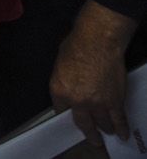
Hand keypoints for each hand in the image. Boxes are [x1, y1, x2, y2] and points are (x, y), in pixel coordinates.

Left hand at [50, 1, 136, 145]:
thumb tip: (69, 91)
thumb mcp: (59, 65)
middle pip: (82, 123)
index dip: (67, 115)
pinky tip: (122, 133)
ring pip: (102, 124)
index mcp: (59, 91)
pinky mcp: (114, 101)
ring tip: (107, 133)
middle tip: (92, 139)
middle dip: (88, 133)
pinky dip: (121, 128)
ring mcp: (97, 103)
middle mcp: (77, 101)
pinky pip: (118, 120)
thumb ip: (63, 82)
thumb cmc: (78, 46)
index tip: (72, 119)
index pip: (61, 111)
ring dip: (105, 129)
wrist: (98, 41)